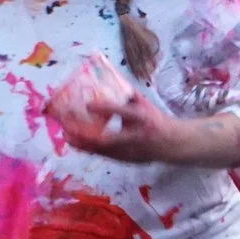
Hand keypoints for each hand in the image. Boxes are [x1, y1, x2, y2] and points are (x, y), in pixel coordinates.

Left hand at [61, 88, 186, 162]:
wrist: (172, 144)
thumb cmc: (156, 120)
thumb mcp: (146, 105)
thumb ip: (128, 95)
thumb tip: (109, 78)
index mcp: (144, 118)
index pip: (124, 112)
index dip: (106, 108)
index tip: (88, 104)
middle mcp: (137, 136)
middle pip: (108, 138)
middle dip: (85, 133)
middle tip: (68, 125)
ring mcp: (131, 151)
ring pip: (103, 150)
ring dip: (83, 142)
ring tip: (67, 134)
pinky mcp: (126, 160)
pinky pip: (104, 155)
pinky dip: (89, 148)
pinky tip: (77, 142)